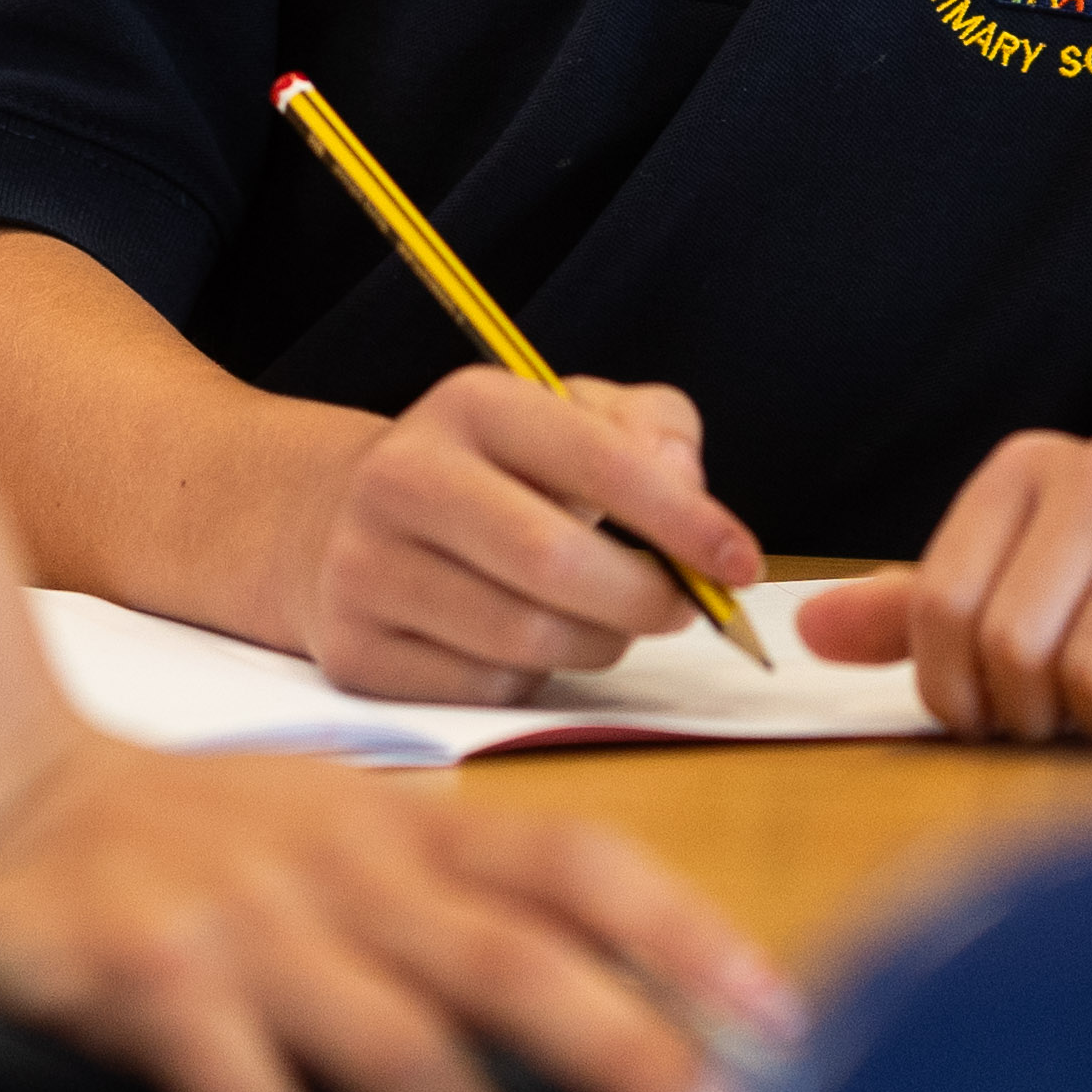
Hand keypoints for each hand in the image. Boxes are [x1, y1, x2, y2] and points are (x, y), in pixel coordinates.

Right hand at [0, 727, 799, 1091]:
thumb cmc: (191, 827)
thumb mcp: (338, 827)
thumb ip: (455, 897)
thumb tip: (610, 987)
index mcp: (401, 829)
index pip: (573, 862)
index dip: (679, 933)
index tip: (773, 1007)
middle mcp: (342, 871)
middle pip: (509, 962)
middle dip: (623, 1046)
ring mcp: (246, 926)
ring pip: (394, 1042)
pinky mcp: (148, 979)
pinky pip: (239, 1087)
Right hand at [294, 369, 761, 705]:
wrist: (350, 525)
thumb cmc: (498, 474)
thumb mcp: (572, 419)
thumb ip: (651, 431)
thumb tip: (686, 484)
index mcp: (470, 404)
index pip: (596, 458)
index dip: (684, 517)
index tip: (742, 561)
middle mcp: (402, 477)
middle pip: (554, 560)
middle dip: (645, 596)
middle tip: (686, 607)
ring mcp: (366, 569)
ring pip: (525, 636)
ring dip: (599, 642)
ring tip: (607, 620)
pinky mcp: (355, 652)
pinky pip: (483, 687)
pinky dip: (532, 678)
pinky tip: (528, 644)